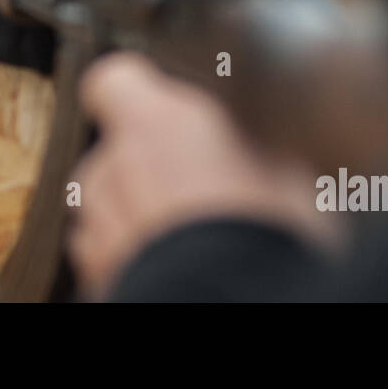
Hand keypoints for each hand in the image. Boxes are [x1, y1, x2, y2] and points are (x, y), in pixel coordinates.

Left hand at [68, 53, 340, 298]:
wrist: (230, 309)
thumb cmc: (267, 244)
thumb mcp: (291, 176)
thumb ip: (252, 145)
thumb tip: (263, 145)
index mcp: (155, 124)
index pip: (113, 80)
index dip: (137, 91)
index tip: (166, 105)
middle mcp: (113, 170)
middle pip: (117, 150)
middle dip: (150, 165)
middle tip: (205, 188)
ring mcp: (97, 228)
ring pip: (108, 205)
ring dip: (137, 211)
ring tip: (193, 235)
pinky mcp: (96, 277)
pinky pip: (107, 253)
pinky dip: (131, 254)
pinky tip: (176, 264)